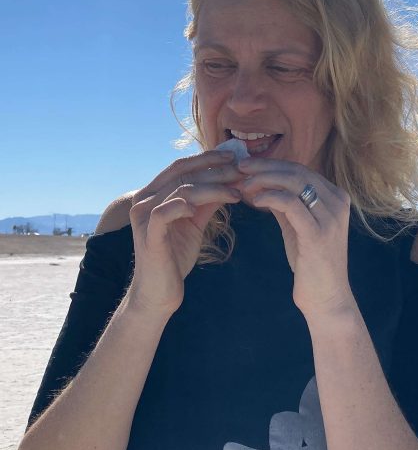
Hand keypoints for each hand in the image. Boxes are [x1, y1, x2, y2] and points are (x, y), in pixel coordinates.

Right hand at [128, 151, 242, 315]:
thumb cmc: (175, 257)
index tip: (233, 156)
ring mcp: (143, 217)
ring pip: (180, 190)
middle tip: (241, 171)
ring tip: (236, 193)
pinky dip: (183, 206)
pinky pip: (164, 213)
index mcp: (153, 193)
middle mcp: (143, 200)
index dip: (206, 158)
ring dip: (212, 188)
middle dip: (215, 170)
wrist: (160, 292)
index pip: (180, 166)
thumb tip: (230, 181)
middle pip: (182, 174)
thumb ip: (206, 201)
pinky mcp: (148, 235)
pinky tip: (201, 209)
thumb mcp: (194, 223)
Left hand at [235, 157, 352, 315]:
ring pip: (294, 183)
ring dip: (264, 179)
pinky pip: (291, 204)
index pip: (301, 169)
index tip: (247, 166)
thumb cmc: (311, 262)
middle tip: (240, 168)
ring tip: (243, 184)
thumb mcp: (297, 225)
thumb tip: (263, 183)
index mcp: (336, 197)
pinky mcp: (318, 233)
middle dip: (265, 167)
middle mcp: (337, 202)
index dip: (272, 165)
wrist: (326, 297)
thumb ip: (286, 204)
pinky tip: (255, 201)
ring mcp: (330, 217)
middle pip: (297, 171)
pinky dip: (270, 197)